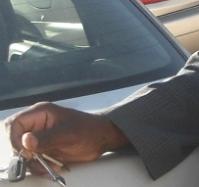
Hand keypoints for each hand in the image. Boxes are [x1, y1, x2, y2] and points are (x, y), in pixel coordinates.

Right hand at [4, 102, 128, 170]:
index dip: (15, 139)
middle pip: (14, 140)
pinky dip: (39, 167)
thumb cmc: (89, 129)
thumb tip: (25, 141)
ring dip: (33, 163)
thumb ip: (46, 138)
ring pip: (22, 154)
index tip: (25, 152)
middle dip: (23, 154)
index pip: (14, 124)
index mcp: (41, 112)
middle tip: (37, 160)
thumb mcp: (68, 134)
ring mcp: (39, 137)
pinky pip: (31, 161)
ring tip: (51, 164)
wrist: (102, 138)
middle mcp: (37, 124)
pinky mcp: (43, 149)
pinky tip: (52, 166)